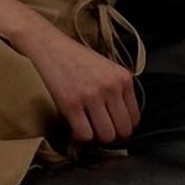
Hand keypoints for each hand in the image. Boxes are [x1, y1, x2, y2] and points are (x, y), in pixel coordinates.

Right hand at [13, 16, 141, 148]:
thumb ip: (118, 91)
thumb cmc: (76, 58)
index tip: (112, 128)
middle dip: (112, 137)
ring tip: (87, 131)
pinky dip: (79, 139)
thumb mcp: (107, 68)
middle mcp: (111, 87)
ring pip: (106, 136)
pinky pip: (84, 134)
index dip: (123, 129)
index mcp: (123, 78)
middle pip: (123, 131)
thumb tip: (121, 122)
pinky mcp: (71, 103)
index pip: (135, 119)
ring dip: (96, 138)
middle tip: (100, 133)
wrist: (49, 46)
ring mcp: (91, 95)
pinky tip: (74, 131)